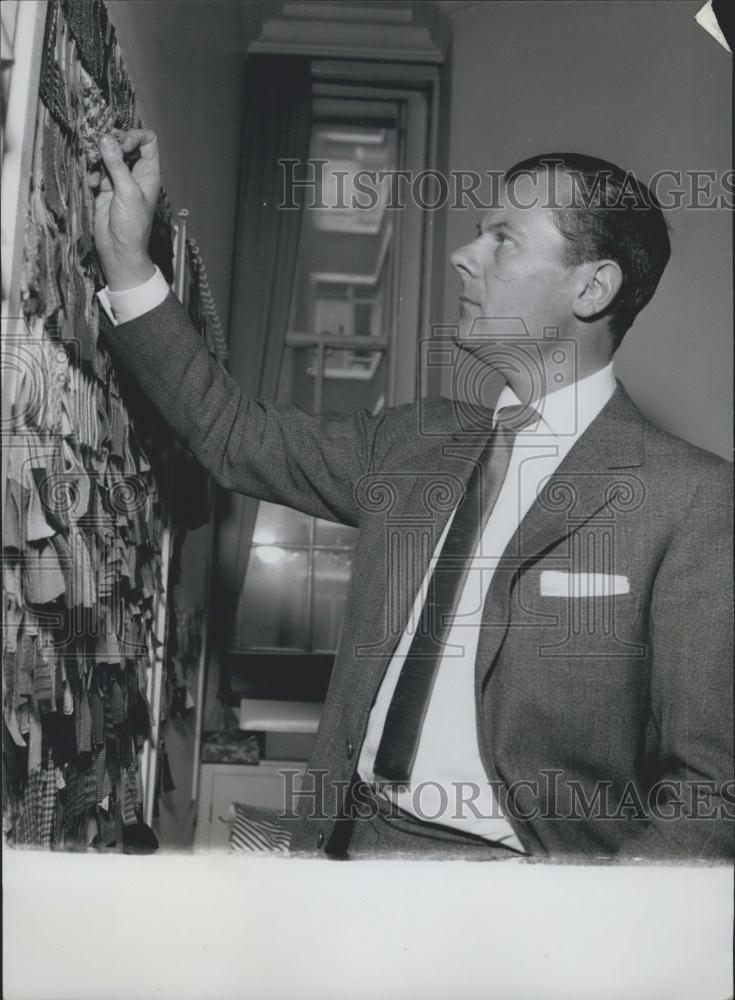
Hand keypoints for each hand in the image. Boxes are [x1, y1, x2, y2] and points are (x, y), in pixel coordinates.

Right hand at [89, 128, 159, 289]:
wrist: (119, 250)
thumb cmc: (132, 226)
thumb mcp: (127, 192)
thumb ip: (116, 164)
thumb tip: (106, 138)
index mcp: (149, 172)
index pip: (148, 140)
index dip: (135, 136)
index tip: (122, 144)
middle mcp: (135, 173)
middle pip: (125, 144)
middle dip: (112, 144)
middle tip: (101, 148)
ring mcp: (120, 180)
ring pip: (108, 156)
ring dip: (98, 159)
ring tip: (95, 169)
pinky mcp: (105, 188)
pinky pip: (97, 171)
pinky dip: (92, 173)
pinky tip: (92, 183)